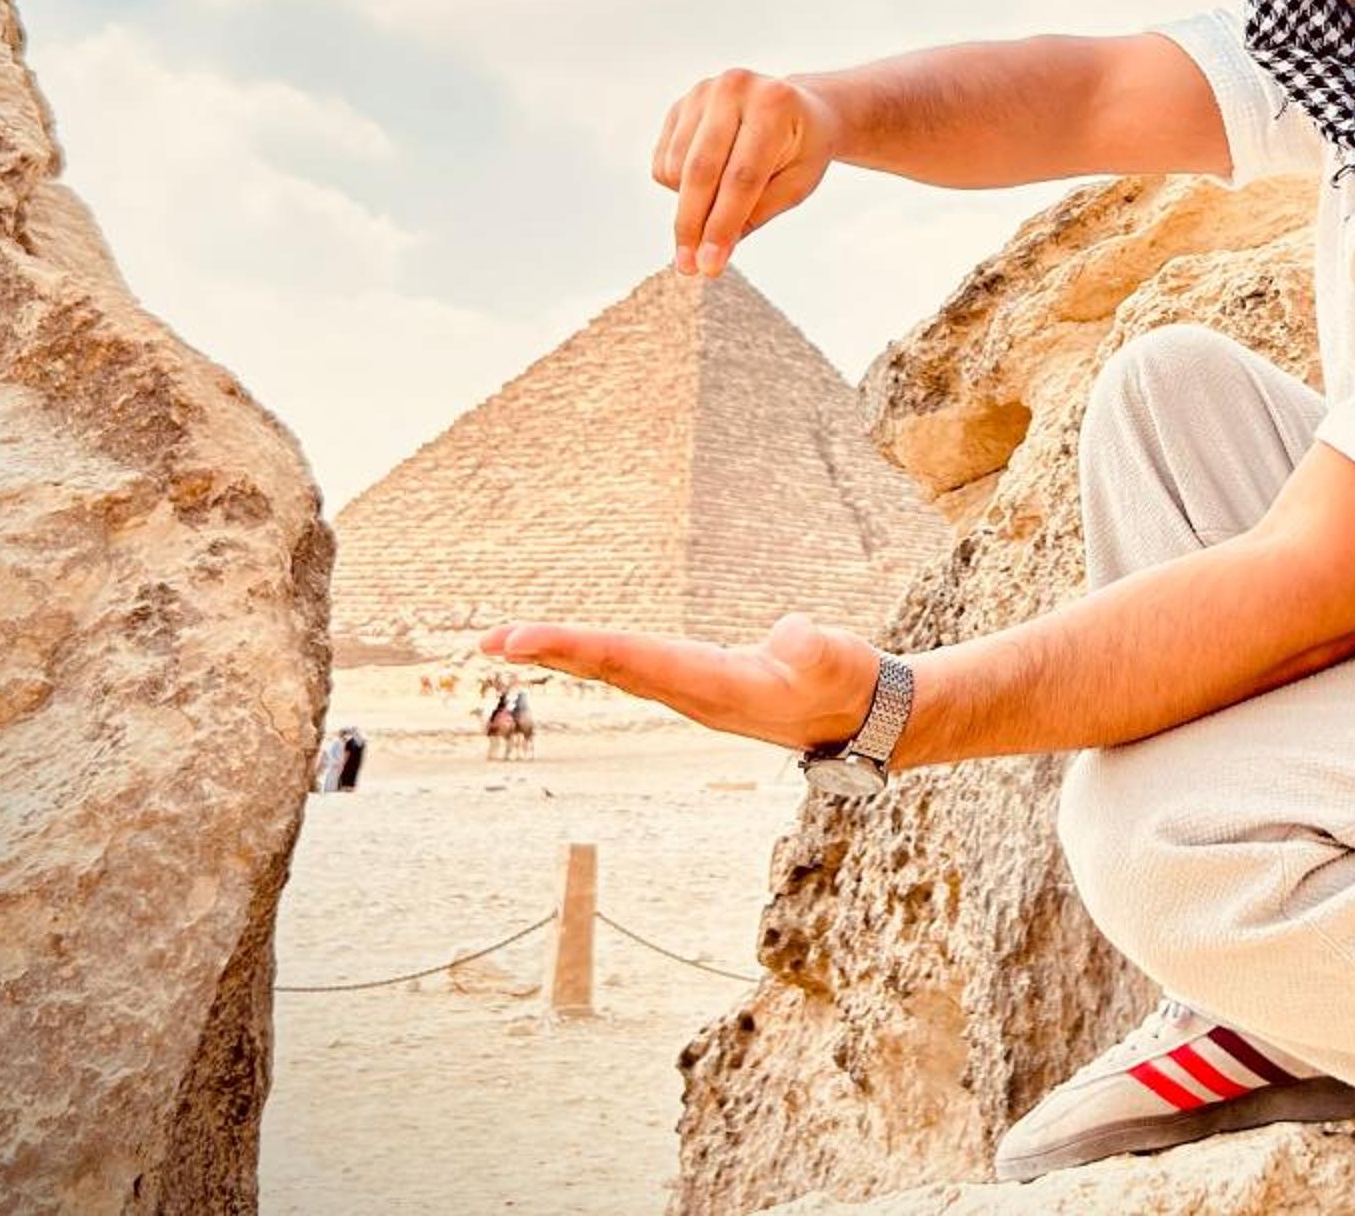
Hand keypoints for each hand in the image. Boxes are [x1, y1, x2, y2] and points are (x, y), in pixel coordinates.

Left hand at [476, 610, 879, 752]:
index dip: (573, 645)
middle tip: (488, 641)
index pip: (629, 661)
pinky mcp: (703, 684)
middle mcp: (693, 695)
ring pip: (617, 669)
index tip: (518, 639)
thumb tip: (790, 635)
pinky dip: (597, 654)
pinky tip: (577, 651)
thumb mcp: (840, 662)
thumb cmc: (853, 684)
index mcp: (713, 687)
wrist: (867, 720)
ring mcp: (695, 692)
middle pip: (610, 669)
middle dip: (550, 652)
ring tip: (512, 642)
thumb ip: (816, 650)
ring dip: (565, 655)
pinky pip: (634, 666)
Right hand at [651, 69, 837, 275]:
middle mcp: (734, 88)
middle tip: (689, 266)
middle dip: (693, 225)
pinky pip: (663, 160)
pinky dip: (678, 185)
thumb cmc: (802, 151)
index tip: (709, 266)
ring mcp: (702, 92)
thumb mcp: (796, 184)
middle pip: (701, 171)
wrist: (797, 108)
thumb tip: (711, 257)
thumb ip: (755, 215)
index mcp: (774, 104)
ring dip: (687, 204)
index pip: (741, 176)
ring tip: (719, 205)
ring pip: (676, 169)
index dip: (722, 225)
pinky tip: (708, 180)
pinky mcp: (680, 104)